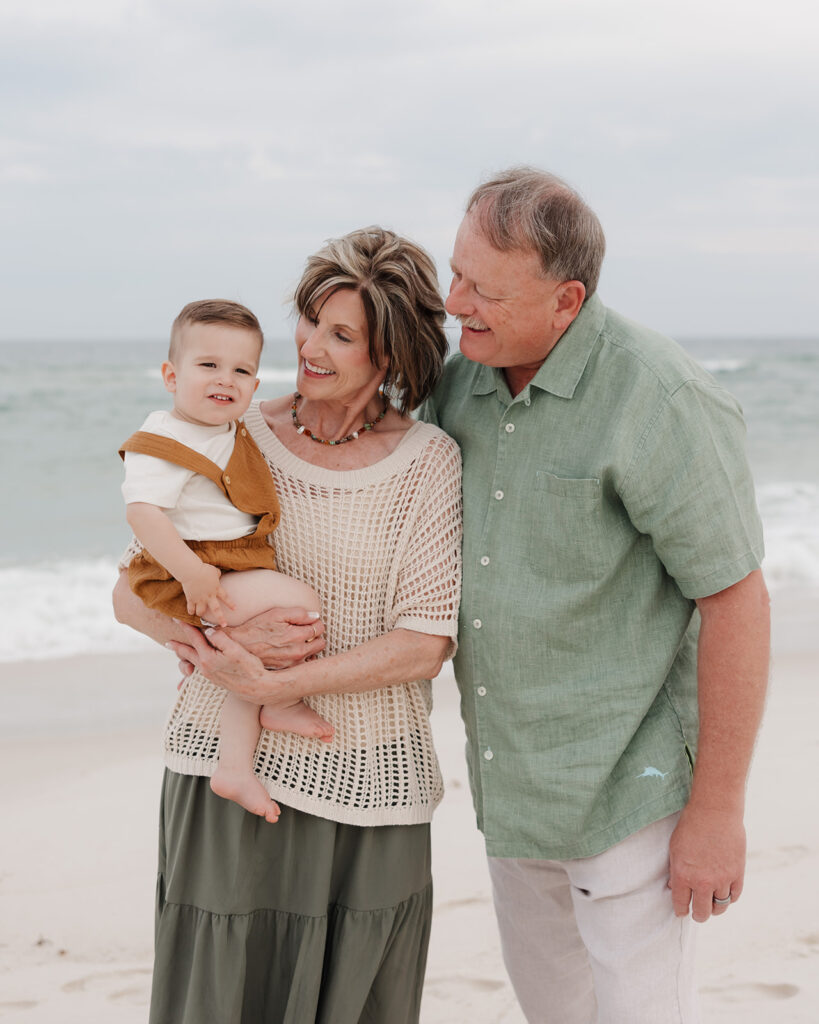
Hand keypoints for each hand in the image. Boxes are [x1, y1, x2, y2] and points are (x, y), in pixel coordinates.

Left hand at [166, 622, 297, 704]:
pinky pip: (197, 670)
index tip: (176, 619)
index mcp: (208, 658)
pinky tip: (193, 667)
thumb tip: (208, 631)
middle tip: (167, 642)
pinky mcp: (214, 679)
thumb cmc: (249, 667)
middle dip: (177, 647)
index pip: (194, 638)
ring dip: (184, 657)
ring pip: (191, 663)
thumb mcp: (236, 649)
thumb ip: (220, 638)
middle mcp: (205, 668)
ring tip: (179, 652)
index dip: (186, 627)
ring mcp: (209, 675)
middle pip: (186, 654)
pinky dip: (192, 665)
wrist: (256, 688)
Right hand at [181, 563, 235, 625]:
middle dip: (220, 618)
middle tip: (224, 625)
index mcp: (216, 589)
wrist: (191, 571)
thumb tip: (218, 575)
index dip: (231, 604)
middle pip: (216, 610)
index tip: (235, 609)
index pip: (226, 597)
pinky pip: (190, 609)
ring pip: (201, 612)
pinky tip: (191, 612)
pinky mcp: (190, 599)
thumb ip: (217, 574)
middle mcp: (209, 596)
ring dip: (200, 613)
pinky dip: (190, 611)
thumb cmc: (203, 569)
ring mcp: (199, 599)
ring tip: (200, 613)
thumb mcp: (214, 571)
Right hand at [222, 606, 324, 668]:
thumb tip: (315, 616)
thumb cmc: (257, 628)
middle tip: (303, 631)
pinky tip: (292, 652)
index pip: (320, 627)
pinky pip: (304, 664)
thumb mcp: (277, 614)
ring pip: (314, 654)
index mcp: (297, 635)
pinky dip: (303, 658)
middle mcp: (298, 652)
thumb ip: (299, 613)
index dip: (315, 622)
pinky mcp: (288, 671)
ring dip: (310, 648)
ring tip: (297, 642)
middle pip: (321, 643)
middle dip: (315, 636)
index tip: (307, 621)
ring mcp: (294, 663)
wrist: (240, 646)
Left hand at [668, 802, 745, 921]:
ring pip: (720, 907)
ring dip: (715, 909)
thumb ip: (675, 870)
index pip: (681, 904)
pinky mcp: (737, 874)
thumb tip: (674, 887)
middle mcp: (702, 881)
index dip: (681, 911)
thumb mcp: (674, 847)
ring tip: (712, 906)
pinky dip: (729, 899)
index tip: (682, 912)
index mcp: (683, 874)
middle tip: (698, 914)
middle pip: (702, 912)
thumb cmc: (691, 826)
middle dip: (699, 915)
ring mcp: (722, 879)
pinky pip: (734, 896)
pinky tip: (724, 895)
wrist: (715, 812)